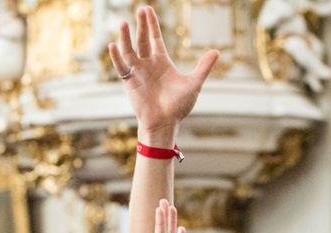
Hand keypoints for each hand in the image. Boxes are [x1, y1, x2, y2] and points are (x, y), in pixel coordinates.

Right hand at [108, 6, 218, 135]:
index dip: (152, 25)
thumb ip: (203, 67)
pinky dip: (117, 57)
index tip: (148, 9)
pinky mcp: (130, 82)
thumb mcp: (193, 84)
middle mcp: (148, 64)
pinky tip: (113, 45)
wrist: (166, 123)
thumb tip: (217, 51)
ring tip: (123, 24)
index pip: (155, 38)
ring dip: (126, 38)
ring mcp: (138, 72)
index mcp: (161, 62)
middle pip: (142, 40)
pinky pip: (121, 67)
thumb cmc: (179, 106)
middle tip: (140, 9)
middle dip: (141, 25)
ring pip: (129, 51)